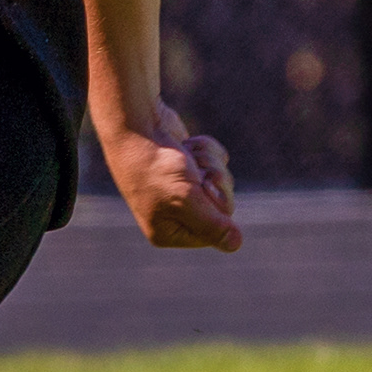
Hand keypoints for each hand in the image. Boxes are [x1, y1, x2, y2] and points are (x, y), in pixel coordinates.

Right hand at [103, 99, 240, 251]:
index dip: (217, 205)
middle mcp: (174, 214)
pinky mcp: (186, 165)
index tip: (201, 189)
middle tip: (193, 169)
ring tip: (184, 155)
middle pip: (222, 204)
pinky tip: (186, 146)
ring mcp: (180, 188)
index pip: (216, 230)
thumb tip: (235, 245)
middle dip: (215, 180)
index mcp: (168, 232)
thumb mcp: (186, 200)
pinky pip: (215, 161)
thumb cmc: (155, 168)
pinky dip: (205, 149)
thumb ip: (213, 226)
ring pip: (220, 180)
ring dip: (208, 162)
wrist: (136, 126)